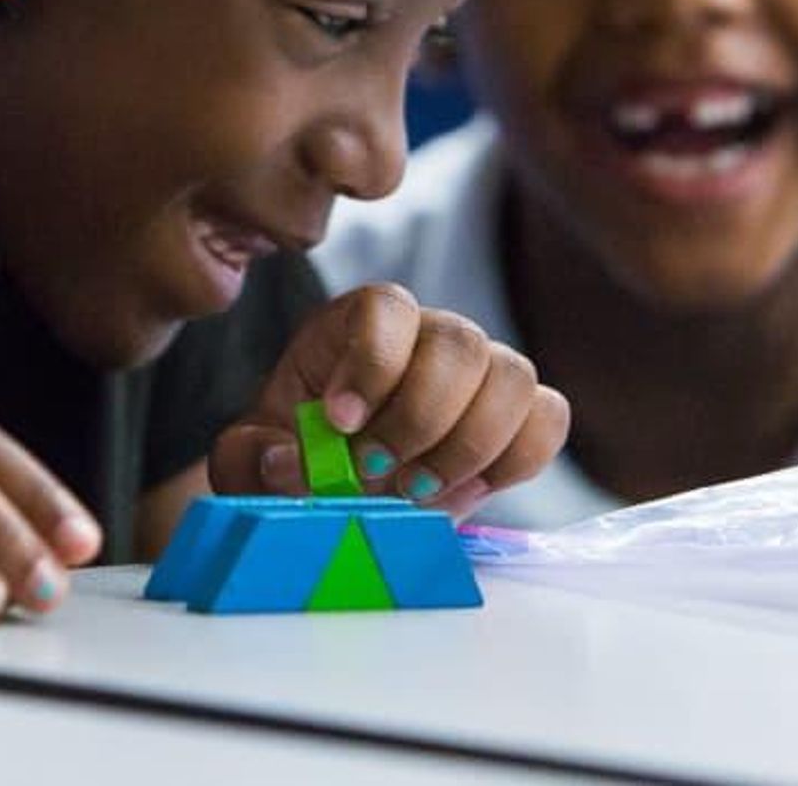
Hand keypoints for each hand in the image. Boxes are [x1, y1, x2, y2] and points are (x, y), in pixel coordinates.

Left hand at [208, 284, 569, 518]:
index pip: (385, 306)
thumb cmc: (293, 454)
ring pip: (513, 375)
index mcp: (357, 324)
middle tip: (380, 473)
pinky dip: (516, 459)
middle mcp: (427, 335)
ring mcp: (480, 371)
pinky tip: (464, 491)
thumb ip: (251, 457)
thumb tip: (288, 463)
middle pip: (459, 341)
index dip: (372, 361)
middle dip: (423, 418)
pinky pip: (548, 417)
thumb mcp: (249, 456)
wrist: (336, 485)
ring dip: (470, 444)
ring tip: (419, 492)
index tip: (339, 422)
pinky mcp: (517, 414)